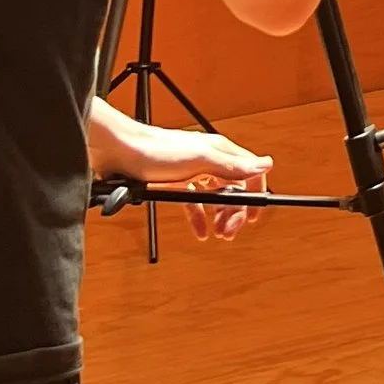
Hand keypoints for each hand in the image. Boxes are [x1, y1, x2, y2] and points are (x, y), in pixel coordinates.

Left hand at [90, 107, 273, 240]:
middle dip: (234, 211)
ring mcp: (191, 172)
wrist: (118, 152)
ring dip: (219, 217)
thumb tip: (265, 165)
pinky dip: (198, 217)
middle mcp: (208, 160)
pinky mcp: (174, 183)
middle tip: (228, 231)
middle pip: (233, 188)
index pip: (249, 172)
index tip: (252, 215)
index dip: (255, 193)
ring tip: (217, 232)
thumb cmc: (155, 150)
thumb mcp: (199, 160)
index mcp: (219, 151)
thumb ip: (231, 165)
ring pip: (214, 197)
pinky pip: (193, 203)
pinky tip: (199, 230)